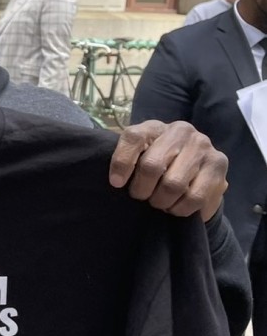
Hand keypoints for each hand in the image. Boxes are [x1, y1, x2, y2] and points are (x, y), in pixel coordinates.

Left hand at [108, 120, 227, 221]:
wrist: (193, 166)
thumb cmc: (155, 162)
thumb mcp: (137, 156)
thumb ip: (127, 160)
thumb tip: (118, 181)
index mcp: (154, 127)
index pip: (133, 138)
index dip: (121, 163)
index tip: (116, 184)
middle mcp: (181, 131)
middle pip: (152, 166)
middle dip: (142, 190)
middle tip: (143, 197)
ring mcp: (203, 146)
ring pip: (174, 185)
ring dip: (162, 201)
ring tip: (160, 202)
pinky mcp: (219, 164)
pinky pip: (195, 197)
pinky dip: (181, 208)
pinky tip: (177, 206)